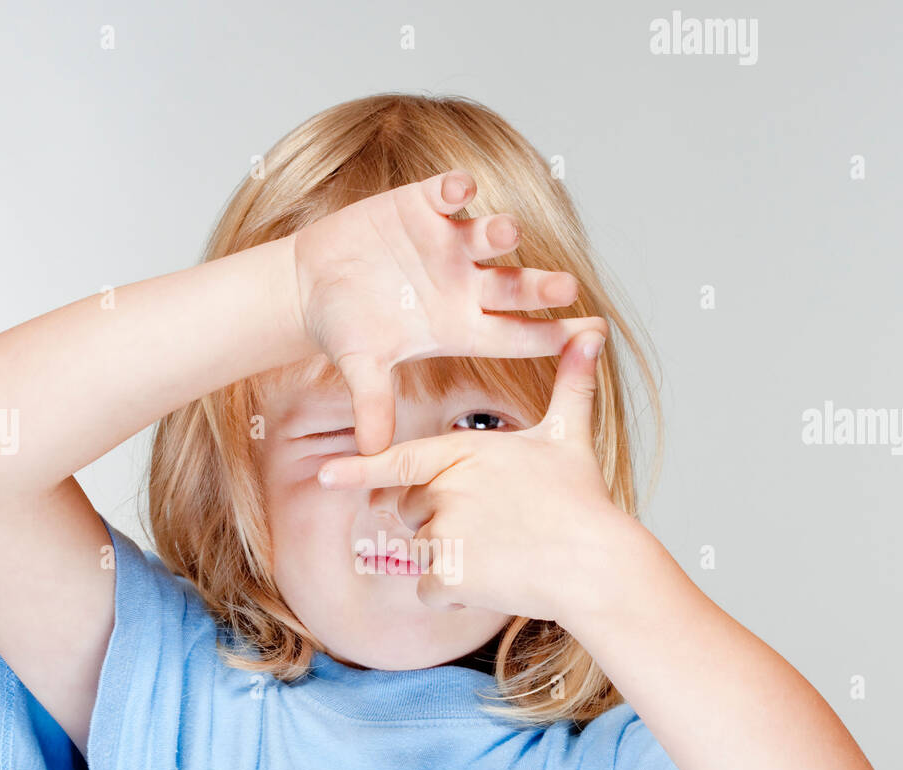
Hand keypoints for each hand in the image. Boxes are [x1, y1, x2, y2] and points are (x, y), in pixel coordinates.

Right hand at [290, 170, 606, 453]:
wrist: (314, 286)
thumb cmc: (346, 329)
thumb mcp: (361, 366)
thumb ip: (372, 402)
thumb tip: (370, 450)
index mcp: (460, 325)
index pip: (515, 335)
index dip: (551, 336)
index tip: (589, 337)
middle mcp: (465, 284)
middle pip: (514, 287)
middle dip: (539, 287)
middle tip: (565, 288)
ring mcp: (447, 243)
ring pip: (488, 237)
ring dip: (499, 234)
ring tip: (506, 233)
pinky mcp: (421, 206)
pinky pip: (446, 194)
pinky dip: (453, 189)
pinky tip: (461, 187)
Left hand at [315, 329, 625, 620]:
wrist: (595, 565)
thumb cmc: (582, 501)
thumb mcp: (569, 437)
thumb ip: (571, 385)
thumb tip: (595, 331)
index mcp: (464, 453)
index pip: (397, 460)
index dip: (358, 468)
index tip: (325, 475)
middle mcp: (446, 489)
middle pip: (410, 510)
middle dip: (439, 521)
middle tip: (490, 527)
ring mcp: (444, 533)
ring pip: (420, 551)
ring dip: (449, 560)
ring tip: (499, 554)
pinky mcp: (448, 576)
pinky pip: (429, 590)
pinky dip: (453, 595)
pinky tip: (492, 583)